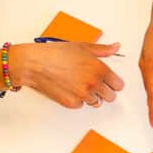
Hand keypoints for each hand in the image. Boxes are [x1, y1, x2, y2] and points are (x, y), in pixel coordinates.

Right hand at [9, 42, 124, 108]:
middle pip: (111, 97)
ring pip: (96, 102)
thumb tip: (115, 47)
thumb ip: (102, 50)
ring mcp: (83, 95)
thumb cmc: (55, 53)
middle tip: (94, 83)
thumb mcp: (82, 46)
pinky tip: (70, 88)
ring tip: (79, 84)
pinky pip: (81, 105)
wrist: (34, 63)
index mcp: (99, 69)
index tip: (108, 80)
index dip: (113, 82)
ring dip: (91, 95)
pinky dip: (77, 99)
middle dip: (104, 91)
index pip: (119, 85)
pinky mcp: (71, 103)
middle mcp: (93, 83)